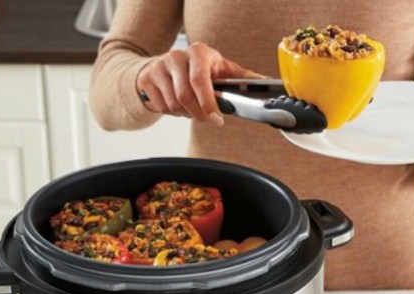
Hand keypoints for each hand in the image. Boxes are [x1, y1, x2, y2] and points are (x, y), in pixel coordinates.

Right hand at [136, 42, 260, 125]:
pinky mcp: (147, 78)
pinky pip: (161, 107)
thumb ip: (243, 77)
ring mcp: (159, 66)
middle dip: (198, 113)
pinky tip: (177, 105)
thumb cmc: (198, 69)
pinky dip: (172, 112)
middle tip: (207, 119)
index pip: (200, 80)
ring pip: (173, 104)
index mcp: (198, 52)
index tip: (217, 119)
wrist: (164, 65)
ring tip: (191, 108)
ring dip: (185, 113)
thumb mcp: (221, 69)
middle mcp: (176, 56)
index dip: (208, 103)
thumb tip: (266, 83)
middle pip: (185, 96)